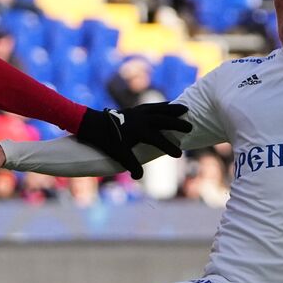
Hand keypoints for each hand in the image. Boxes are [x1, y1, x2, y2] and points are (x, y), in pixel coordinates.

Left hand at [74, 102, 190, 179]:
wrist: (93, 124)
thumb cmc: (106, 141)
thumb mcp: (118, 154)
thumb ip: (131, 165)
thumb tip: (139, 177)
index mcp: (138, 131)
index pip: (158, 140)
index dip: (169, 147)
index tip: (179, 154)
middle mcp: (141, 119)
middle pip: (163, 120)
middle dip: (177, 124)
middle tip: (190, 128)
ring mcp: (138, 112)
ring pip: (160, 109)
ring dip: (173, 110)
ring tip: (186, 110)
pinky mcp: (136, 108)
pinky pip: (153, 106)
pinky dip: (163, 106)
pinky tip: (170, 106)